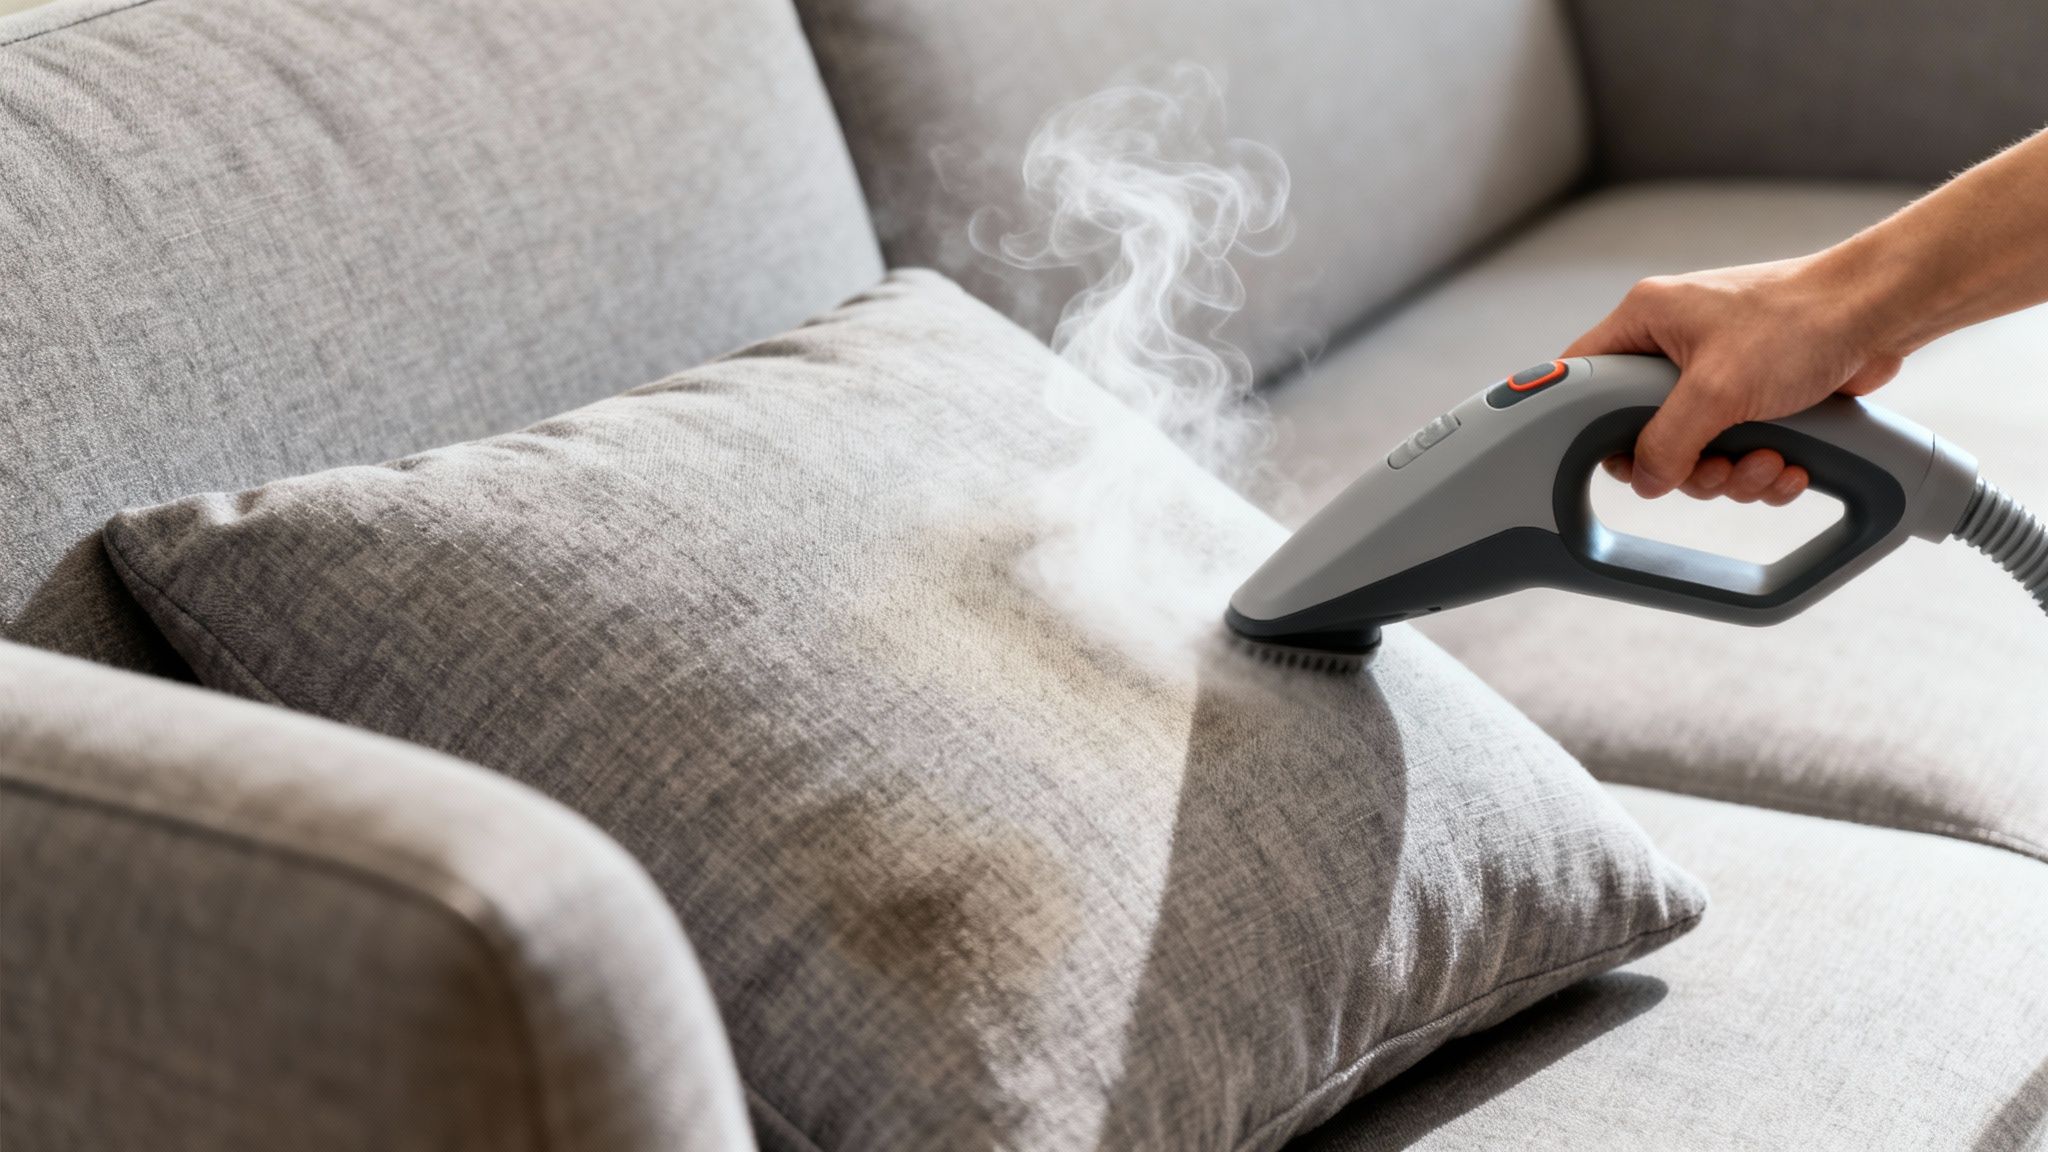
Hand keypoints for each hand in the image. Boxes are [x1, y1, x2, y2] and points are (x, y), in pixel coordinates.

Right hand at [1562, 255, 1904, 502]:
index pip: (1583, 376)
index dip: (1590, 423)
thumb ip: (1667, 441)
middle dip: (1688, 465)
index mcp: (1646, 320)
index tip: (1622, 456)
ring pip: (1694, 449)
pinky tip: (1791, 465)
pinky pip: (1735, 450)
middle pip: (1644, 431)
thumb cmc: (1801, 320)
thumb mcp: (1717, 389)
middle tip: (1717, 468)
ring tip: (1770, 464)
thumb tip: (1646, 480)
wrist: (1881, 312)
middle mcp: (1672, 345)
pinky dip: (1761, 468)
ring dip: (1732, 473)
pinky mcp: (1752, 394)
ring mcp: (1714, 371)